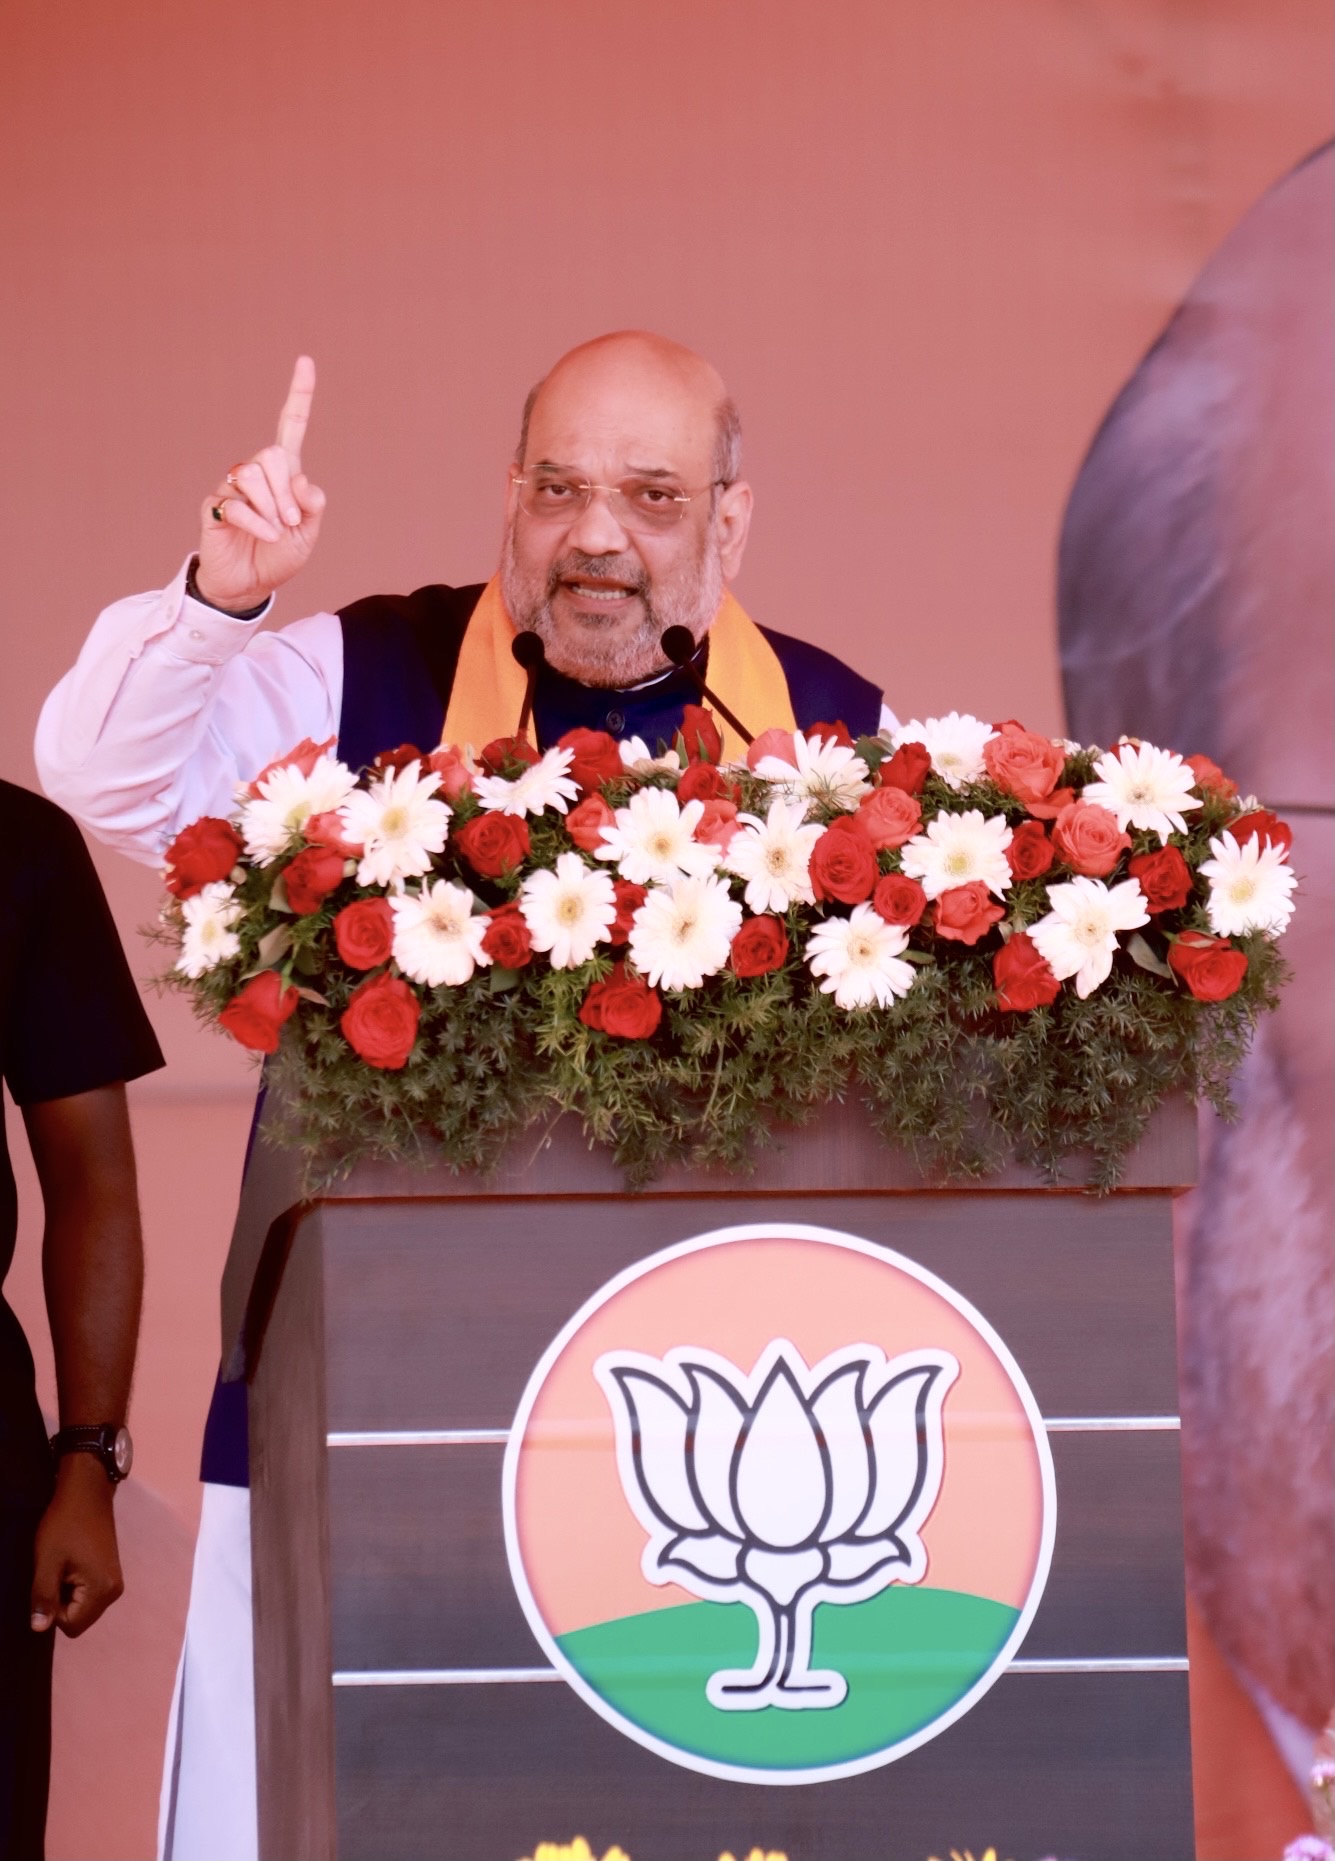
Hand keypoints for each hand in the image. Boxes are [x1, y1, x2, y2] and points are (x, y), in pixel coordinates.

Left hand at [29, 1454, 123, 1637]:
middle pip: (79, 1619)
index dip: (52, 1609)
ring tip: (64, 1564)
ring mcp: (115, 1581)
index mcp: (102, 1590)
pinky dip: (75, 1585)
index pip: (71, 1626)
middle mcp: (115, 1590)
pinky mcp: (111, 1573)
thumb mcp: (47, 1561)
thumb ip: (43, 1597)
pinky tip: (72, 1562)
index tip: (51, 1579)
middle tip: (57, 1571)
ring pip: (83, 1608)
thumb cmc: (64, 1524)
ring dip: (67, 1593)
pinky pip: (89, 1595)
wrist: (87, 1491)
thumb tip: (39, 1629)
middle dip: (61, 1602)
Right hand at [195, 355, 326, 612]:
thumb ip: (312, 506)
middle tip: (291, 521)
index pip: (290, 426)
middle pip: (271, 454)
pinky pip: (236, 503)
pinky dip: (257, 522)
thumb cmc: (279, 557)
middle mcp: (257, 474)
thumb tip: (301, 480)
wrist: (251, 586)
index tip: (305, 361)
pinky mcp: (214, 506)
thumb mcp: (308, 534)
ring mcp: (233, 488)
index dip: (299, 395)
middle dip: (286, 491)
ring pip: (252, 474)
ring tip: (276, 531)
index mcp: (284, 474)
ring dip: (272, 507)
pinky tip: (264, 535)